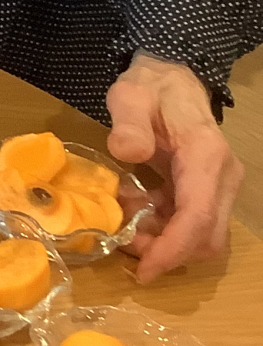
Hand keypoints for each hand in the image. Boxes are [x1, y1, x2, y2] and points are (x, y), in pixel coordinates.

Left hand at [106, 51, 243, 281]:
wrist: (172, 75)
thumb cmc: (150, 87)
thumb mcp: (129, 96)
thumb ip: (128, 123)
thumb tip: (126, 151)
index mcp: (206, 157)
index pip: (198, 218)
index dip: (173, 249)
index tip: (144, 271)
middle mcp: (221, 178)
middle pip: (205, 237)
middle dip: (165, 251)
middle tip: (123, 243)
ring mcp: (218, 185)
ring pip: (200, 235)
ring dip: (162, 239)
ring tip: (123, 219)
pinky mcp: (207, 189)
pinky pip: (190, 221)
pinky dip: (163, 224)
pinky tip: (133, 205)